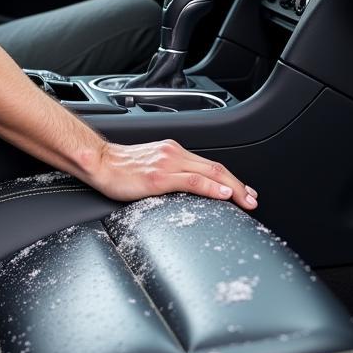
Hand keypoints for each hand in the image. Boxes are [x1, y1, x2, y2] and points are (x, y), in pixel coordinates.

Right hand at [85, 139, 257, 210]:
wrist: (99, 163)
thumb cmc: (120, 168)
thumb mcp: (150, 167)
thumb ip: (170, 174)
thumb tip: (186, 189)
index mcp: (173, 151)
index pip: (209, 165)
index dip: (231, 179)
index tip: (244, 192)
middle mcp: (174, 153)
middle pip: (216, 168)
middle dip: (239, 185)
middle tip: (253, 200)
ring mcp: (168, 163)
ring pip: (210, 173)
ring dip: (233, 188)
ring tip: (246, 201)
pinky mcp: (159, 176)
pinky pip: (192, 181)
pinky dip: (211, 187)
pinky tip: (223, 194)